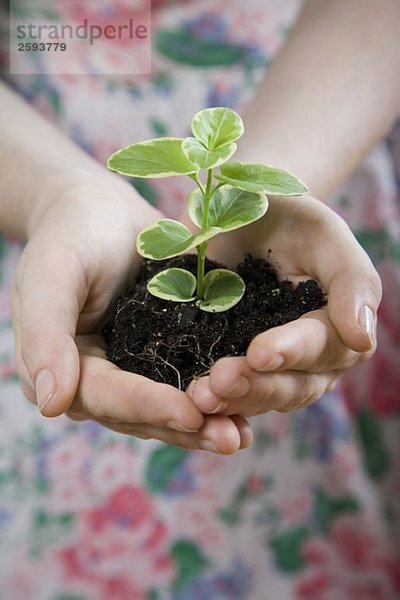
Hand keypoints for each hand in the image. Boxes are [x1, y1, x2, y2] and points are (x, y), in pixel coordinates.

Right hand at [11, 178, 251, 453]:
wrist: (101, 211)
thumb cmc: (70, 235)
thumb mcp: (51, 275)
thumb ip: (45, 335)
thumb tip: (51, 404)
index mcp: (63, 367)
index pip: (105, 396)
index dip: (146, 406)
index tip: (189, 414)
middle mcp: (100, 377)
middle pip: (141, 414)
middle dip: (185, 427)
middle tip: (229, 438)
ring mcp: (136, 367)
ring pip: (168, 405)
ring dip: (206, 422)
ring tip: (242, 435)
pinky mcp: (166, 350)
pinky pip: (190, 377)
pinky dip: (217, 395)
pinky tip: (251, 405)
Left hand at [186, 194, 381, 416]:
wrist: (238, 215)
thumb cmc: (288, 219)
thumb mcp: (323, 234)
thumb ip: (352, 280)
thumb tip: (362, 338)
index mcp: (337, 326)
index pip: (323, 347)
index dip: (292, 352)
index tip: (259, 353)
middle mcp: (309, 359)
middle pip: (293, 386)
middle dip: (257, 385)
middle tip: (220, 380)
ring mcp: (271, 369)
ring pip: (261, 398)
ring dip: (232, 400)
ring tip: (200, 397)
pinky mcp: (233, 368)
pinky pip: (228, 396)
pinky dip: (212, 403)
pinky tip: (188, 402)